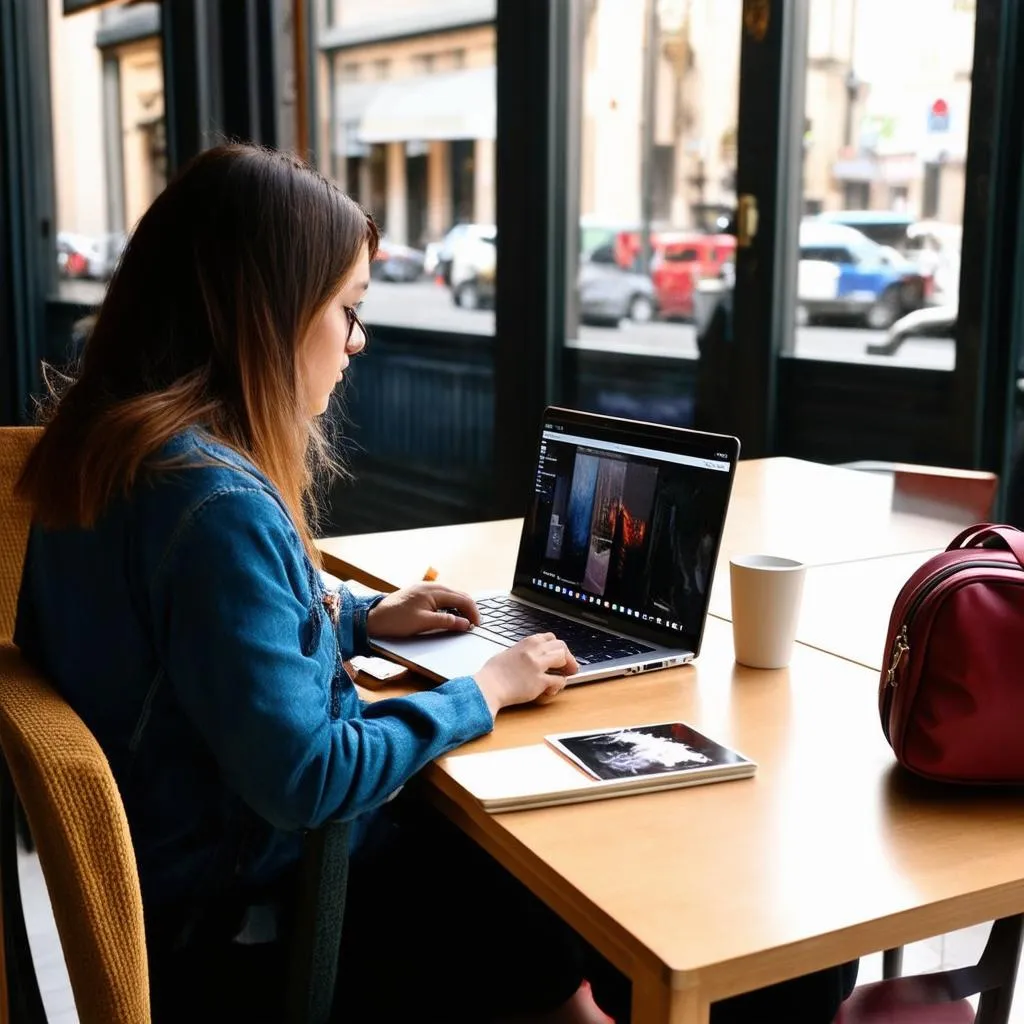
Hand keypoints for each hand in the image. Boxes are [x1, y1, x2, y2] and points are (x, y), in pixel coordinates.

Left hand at [365, 583, 479, 637]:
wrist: (373, 617)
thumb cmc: (396, 620)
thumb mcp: (423, 623)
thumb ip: (446, 622)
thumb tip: (465, 624)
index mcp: (434, 591)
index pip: (462, 599)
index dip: (473, 613)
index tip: (477, 626)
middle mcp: (432, 587)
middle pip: (459, 596)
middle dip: (469, 610)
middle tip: (473, 625)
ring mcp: (426, 589)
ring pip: (452, 596)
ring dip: (460, 608)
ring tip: (464, 623)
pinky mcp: (421, 594)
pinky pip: (443, 598)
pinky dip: (451, 607)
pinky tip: (450, 617)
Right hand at [474, 633, 578, 719]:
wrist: (487, 687)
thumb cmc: (493, 674)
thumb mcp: (508, 654)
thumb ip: (523, 652)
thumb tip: (531, 656)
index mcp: (526, 643)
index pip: (551, 638)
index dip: (558, 647)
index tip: (559, 655)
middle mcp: (534, 651)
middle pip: (561, 646)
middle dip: (567, 657)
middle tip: (569, 667)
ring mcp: (537, 665)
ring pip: (563, 659)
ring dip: (566, 669)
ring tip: (562, 677)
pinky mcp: (539, 681)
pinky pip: (559, 680)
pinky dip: (559, 685)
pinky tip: (551, 689)